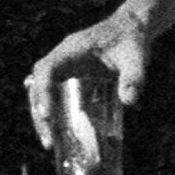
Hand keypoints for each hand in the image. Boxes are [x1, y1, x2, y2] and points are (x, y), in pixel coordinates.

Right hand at [22, 11, 153, 152]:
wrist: (133, 30)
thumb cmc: (133, 41)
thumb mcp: (137, 58)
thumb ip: (134, 77)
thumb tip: (130, 102)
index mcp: (71, 50)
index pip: (47, 70)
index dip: (43, 92)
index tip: (47, 115)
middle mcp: (61, 59)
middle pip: (37, 87)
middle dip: (39, 115)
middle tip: (48, 142)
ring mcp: (63, 69)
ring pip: (42, 94)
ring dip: (42, 118)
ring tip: (50, 144)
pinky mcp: (71, 79)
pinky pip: (54, 97)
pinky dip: (53, 115)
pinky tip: (58, 136)